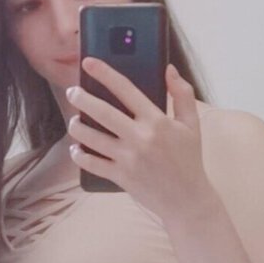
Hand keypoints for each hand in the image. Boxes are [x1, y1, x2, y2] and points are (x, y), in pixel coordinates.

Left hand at [67, 59, 213, 225]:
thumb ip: (182, 94)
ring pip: (91, 138)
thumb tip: (169, 69)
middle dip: (81, 98)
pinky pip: (91, 163)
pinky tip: (76, 149)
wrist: (187, 199)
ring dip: (77, 126)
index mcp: (157, 121)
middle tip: (72, 91)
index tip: (88, 63)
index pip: (126, 89)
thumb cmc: (189, 160)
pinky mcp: (120, 176)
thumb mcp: (192, 124)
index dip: (104, 73)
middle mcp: (140, 137)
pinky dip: (79, 155)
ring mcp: (128, 158)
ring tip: (74, 120)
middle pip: (102, 112)